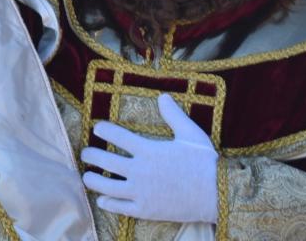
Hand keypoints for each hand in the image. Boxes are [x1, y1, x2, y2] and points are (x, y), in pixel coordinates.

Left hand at [81, 94, 218, 223]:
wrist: (219, 195)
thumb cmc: (205, 163)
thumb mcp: (191, 135)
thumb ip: (174, 115)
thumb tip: (163, 95)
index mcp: (148, 149)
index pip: (115, 134)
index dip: (102, 129)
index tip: (97, 128)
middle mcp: (140, 170)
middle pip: (103, 160)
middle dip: (90, 154)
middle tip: (86, 153)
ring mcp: (141, 192)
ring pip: (105, 185)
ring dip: (92, 179)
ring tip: (88, 175)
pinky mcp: (145, 210)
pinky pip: (119, 207)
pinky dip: (107, 203)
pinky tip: (103, 200)